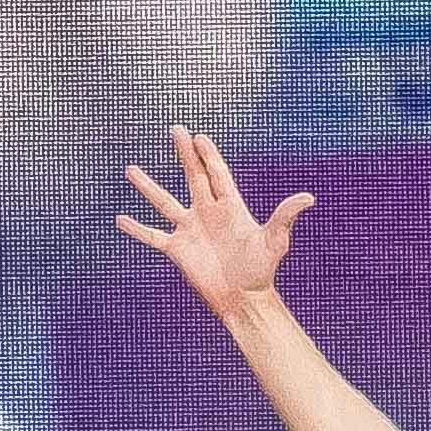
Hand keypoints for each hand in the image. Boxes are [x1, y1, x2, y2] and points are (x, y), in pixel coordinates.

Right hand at [118, 124, 313, 318]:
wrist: (244, 300)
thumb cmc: (261, 270)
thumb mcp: (275, 240)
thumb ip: (285, 216)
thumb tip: (309, 198)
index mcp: (230, 207)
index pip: (217, 173)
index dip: (209, 155)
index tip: (199, 135)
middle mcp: (208, 213)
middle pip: (193, 177)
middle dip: (184, 154)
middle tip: (175, 130)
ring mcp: (190, 230)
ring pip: (164, 202)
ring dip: (148, 186)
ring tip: (130, 169)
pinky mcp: (178, 249)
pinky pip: (152, 236)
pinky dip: (137, 229)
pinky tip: (120, 219)